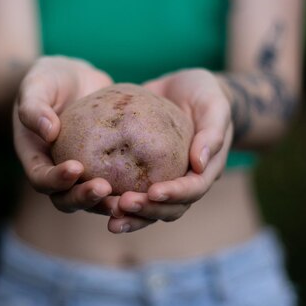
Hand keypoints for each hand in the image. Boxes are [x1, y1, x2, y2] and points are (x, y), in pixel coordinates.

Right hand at [13, 56, 116, 214]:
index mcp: (37, 159)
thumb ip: (34, 107)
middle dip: (85, 198)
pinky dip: (131, 189)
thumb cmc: (49, 80)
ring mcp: (83, 174)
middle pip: (67, 199)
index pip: (42, 179)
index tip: (76, 168)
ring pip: (94, 199)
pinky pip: (118, 183)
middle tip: (104, 188)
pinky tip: (152, 185)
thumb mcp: (36, 85)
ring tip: (129, 199)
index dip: (56, 180)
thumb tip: (48, 131)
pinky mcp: (106, 169)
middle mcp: (58, 173)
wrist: (75, 79)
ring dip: (109, 203)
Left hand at [106, 68, 232, 233]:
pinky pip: (128, 188)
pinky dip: (113, 197)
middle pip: (168, 209)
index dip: (174, 195)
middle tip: (122, 204)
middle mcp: (183, 182)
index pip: (192, 190)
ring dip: (130, 216)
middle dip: (146, 210)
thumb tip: (200, 165)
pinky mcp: (141, 173)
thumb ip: (211, 133)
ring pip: (148, 208)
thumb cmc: (205, 95)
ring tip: (109, 217)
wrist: (185, 88)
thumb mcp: (214, 105)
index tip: (153, 192)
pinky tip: (91, 194)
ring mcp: (162, 180)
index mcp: (204, 171)